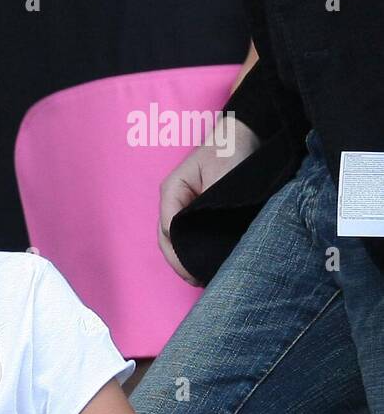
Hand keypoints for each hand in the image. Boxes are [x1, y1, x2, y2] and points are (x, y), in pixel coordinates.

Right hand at [158, 118, 258, 283]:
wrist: (247, 134)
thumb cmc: (233, 151)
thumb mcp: (221, 180)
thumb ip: (206, 206)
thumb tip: (199, 239)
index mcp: (172, 190)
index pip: (168, 229)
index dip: (178, 253)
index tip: (193, 271)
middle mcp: (172, 200)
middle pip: (166, 238)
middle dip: (178, 261)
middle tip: (196, 280)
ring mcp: (182, 205)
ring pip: (174, 239)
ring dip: (183, 258)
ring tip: (198, 277)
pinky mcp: (195, 209)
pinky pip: (187, 233)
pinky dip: (192, 250)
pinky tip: (202, 263)